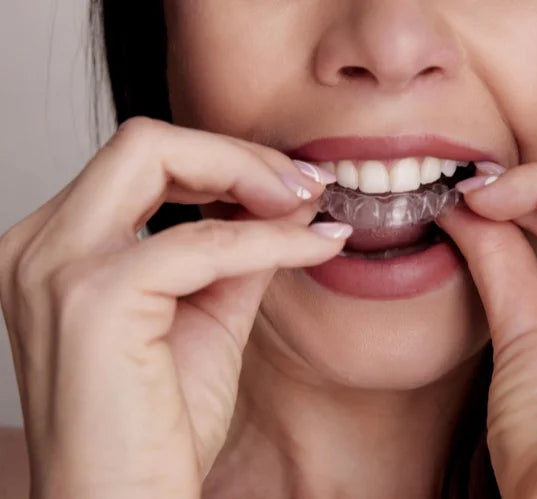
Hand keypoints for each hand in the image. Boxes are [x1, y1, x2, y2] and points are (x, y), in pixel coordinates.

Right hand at [0, 118, 348, 498]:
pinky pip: (201, 241)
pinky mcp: (93, 301)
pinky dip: (266, 238)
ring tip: (309, 203)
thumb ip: (236, 250)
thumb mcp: (207, 314)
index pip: (141, 162)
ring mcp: (54, 268)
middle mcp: (39, 247)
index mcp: (58, 248)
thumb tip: (283, 200)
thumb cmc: (156, 428)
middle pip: (143, 142)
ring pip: (159, 161)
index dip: (222, 160)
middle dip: (234, 152)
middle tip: (302, 182)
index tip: (289, 183)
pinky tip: (311, 248)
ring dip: (249, 175)